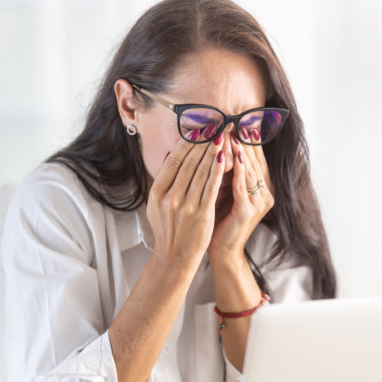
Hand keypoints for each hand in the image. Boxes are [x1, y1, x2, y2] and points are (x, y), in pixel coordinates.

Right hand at [146, 133, 224, 273]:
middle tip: (215, 124)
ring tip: (222, 134)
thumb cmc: (169, 230)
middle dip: (203, 140)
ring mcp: (185, 206)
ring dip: (213, 150)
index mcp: (157, 193)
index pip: (173, 160)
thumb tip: (171, 157)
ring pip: (201, 171)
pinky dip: (218, 169)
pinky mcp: (201, 214)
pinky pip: (211, 187)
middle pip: (188, 162)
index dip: (187, 142)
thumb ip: (164, 183)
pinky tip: (225, 156)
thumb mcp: (157, 205)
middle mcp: (169, 197)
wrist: (175, 258)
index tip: (198, 128)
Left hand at [208, 128, 273, 262]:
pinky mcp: (249, 211)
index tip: (240, 120)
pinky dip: (238, 170)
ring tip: (234, 133)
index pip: (257, 157)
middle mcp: (266, 193)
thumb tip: (218, 144)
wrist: (221, 250)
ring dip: (241, 151)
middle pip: (256, 160)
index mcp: (263, 187)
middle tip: (238, 121)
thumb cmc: (220, 220)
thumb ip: (227, 171)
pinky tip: (233, 157)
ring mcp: (260, 203)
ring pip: (250, 171)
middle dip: (246, 141)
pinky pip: (243, 186)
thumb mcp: (225, 190)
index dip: (249, 139)